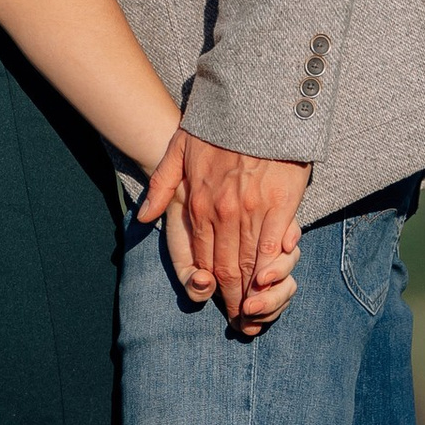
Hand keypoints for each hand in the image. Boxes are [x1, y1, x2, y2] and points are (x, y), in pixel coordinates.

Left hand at [138, 129, 308, 326]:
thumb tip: (144, 219)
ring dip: (251, 292)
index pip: (202, 258)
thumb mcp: (177, 149)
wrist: (255, 102)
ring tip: (254, 313)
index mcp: (197, 205)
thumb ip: (160, 185)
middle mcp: (222, 213)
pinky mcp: (281, 204)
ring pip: (249, 263)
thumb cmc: (216, 126)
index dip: (210, 287)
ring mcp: (252, 210)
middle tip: (240, 321)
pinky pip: (273, 247)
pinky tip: (271, 283)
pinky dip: (271, 269)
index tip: (218, 304)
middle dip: (232, 299)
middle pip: (226, 268)